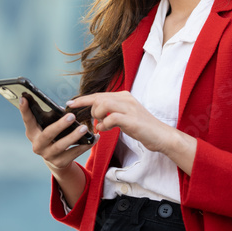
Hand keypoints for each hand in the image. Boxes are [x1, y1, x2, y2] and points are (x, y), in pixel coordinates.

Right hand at [18, 94, 93, 173]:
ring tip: (84, 128)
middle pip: (48, 134)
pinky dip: (85, 145)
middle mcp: (37, 145)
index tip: (24, 98)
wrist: (56, 160)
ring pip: (61, 145)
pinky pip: (74, 153)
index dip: (24, 109)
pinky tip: (93, 138)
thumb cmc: (52, 136)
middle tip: (71, 116)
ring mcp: (48, 155)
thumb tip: (60, 107)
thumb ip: (47, 117)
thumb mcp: (46, 127)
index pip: (27, 120)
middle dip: (60, 125)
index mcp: (32, 133)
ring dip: (74, 136)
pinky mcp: (60, 162)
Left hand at [65, 91, 198, 176]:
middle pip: (98, 98)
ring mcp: (129, 108)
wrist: (162, 136)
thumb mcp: (125, 118)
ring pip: (103, 104)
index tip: (70, 103)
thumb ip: (112, 115)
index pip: (99, 94)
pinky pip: (111, 117)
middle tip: (93, 121)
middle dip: (90, 110)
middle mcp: (126, 98)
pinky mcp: (132, 119)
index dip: (83, 99)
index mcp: (124, 96)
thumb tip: (98, 120)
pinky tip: (106, 130)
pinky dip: (105, 124)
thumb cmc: (143, 129)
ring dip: (98, 116)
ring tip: (101, 125)